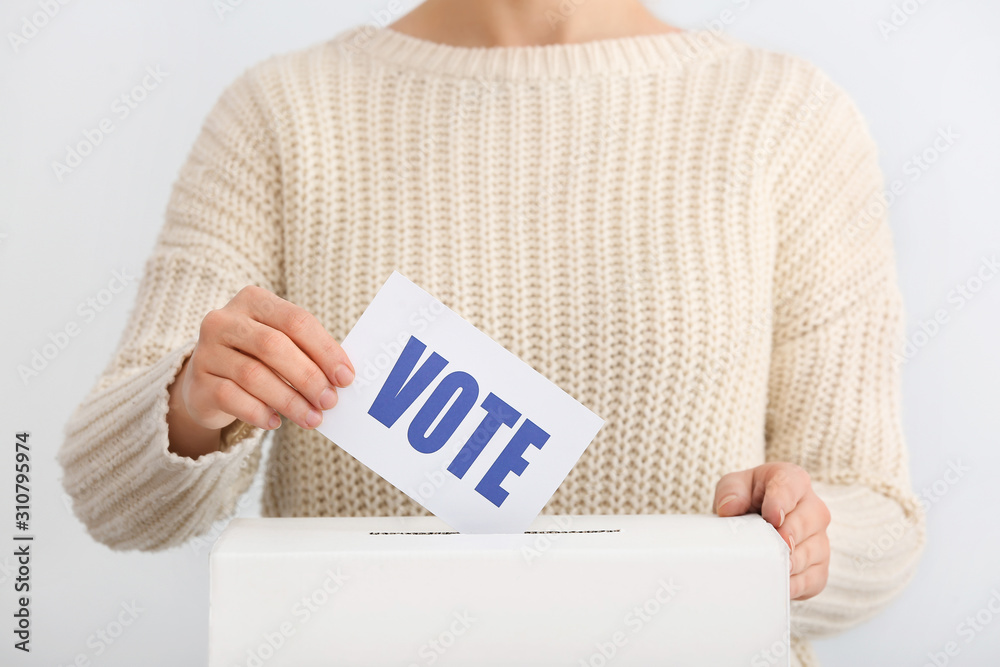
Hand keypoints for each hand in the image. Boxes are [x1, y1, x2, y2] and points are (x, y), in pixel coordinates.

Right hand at [173, 285, 353, 432]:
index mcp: (253, 300)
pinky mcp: (197, 383)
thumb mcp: (281, 346)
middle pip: (273, 346)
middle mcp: (224, 320)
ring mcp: (205, 350)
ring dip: (289, 400)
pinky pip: (232, 398)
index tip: (345, 377)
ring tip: (312, 418)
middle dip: (308, 376)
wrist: (208, 382)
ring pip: (253, 375)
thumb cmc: (257, 359)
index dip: (325, 350)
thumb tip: (342, 378)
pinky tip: (276, 422)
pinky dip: (259, 412)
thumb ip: (307, 353)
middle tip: (330, 401)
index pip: (296, 321)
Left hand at [713, 462, 831, 599]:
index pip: (792, 485)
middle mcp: (812, 507)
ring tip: (773, 569)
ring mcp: (819, 538)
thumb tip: (730, 508)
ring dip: (793, 562)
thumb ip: (731, 492)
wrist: (753, 524)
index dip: (782, 501)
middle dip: (792, 534)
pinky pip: (815, 578)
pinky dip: (797, 585)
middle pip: (810, 518)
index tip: (771, 517)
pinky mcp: (819, 566)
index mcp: (792, 480)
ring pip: (815, 550)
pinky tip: (778, 586)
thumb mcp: (733, 488)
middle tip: (778, 547)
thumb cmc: (746, 500)